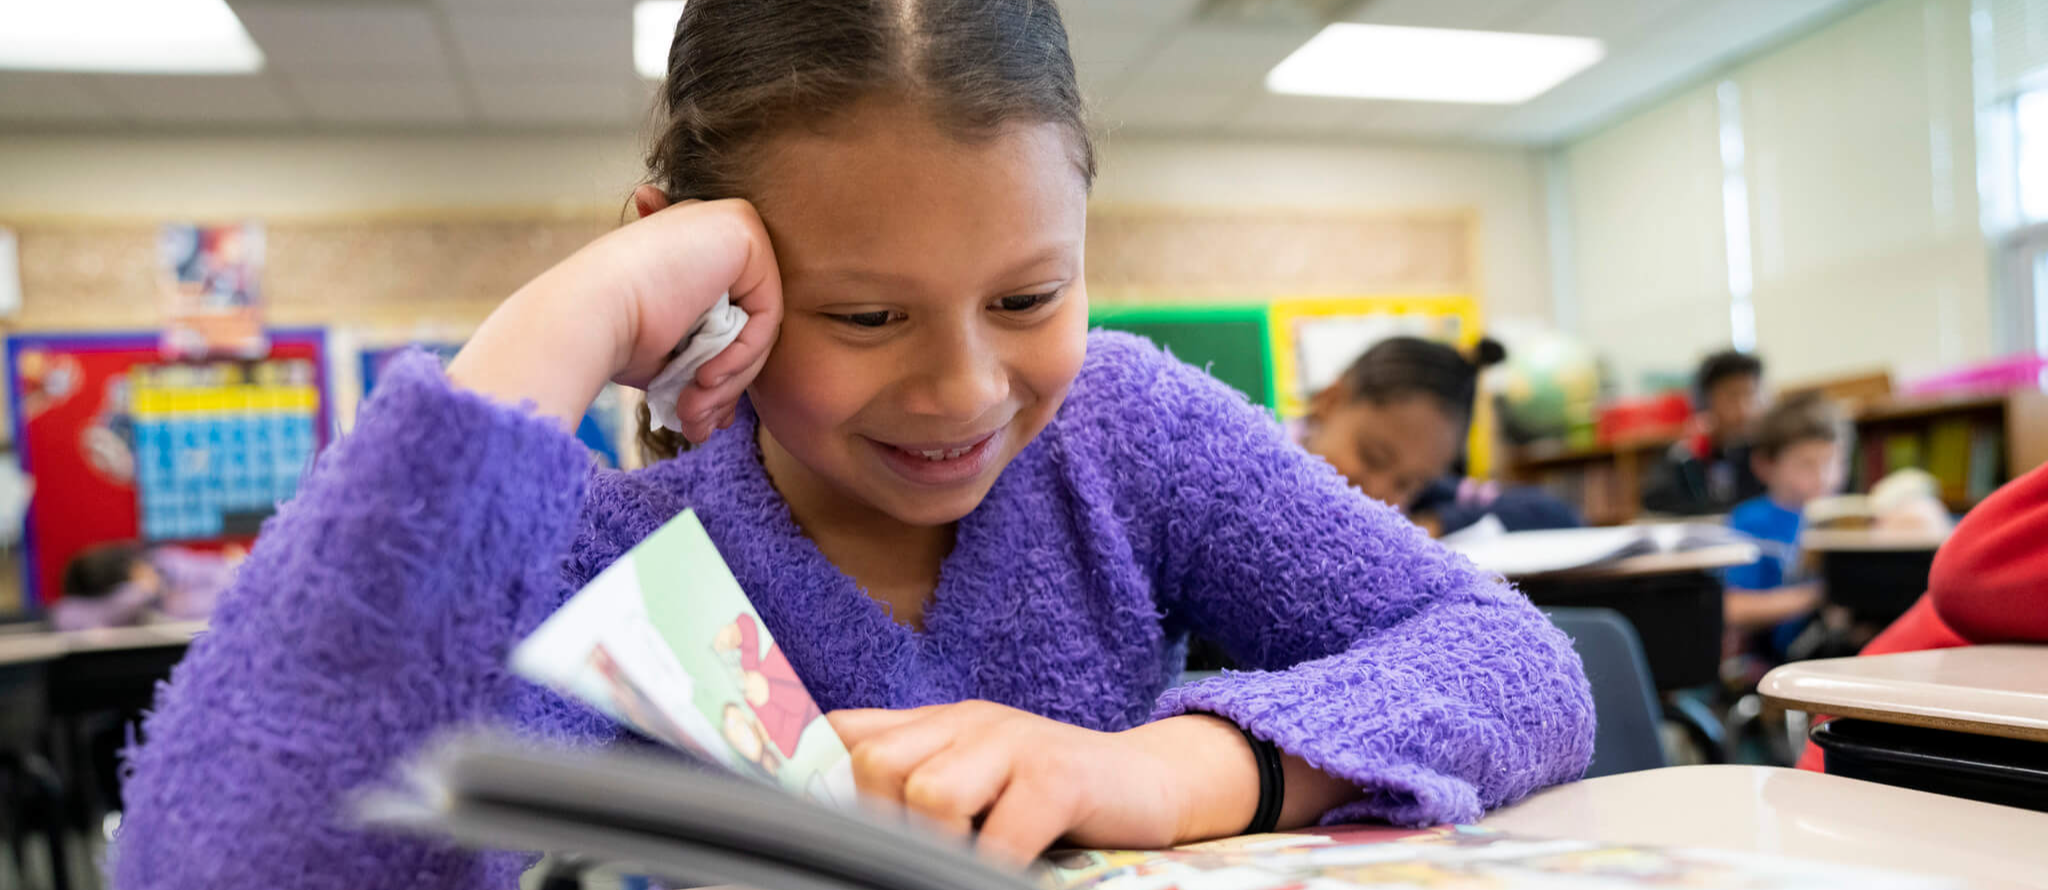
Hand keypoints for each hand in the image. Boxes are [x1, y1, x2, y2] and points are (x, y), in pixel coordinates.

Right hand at [447, 192, 782, 441]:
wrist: (585, 318)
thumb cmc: (613, 339)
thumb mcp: (670, 354)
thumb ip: (704, 365)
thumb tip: (725, 414)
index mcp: (689, 247)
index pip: (730, 316)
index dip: (717, 371)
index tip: (690, 416)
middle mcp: (711, 228)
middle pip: (747, 321)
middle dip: (724, 384)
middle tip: (695, 424)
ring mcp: (729, 223)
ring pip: (759, 323)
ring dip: (729, 380)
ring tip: (693, 410)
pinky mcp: (744, 230)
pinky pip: (766, 313)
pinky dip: (741, 356)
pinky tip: (704, 377)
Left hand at [828, 702, 1259, 866]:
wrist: (1154, 783)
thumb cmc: (1052, 801)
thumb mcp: (975, 782)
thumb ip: (913, 786)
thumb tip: (833, 826)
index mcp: (937, 724)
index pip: (843, 730)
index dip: (802, 771)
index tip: (787, 817)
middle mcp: (968, 722)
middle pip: (874, 765)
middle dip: (880, 825)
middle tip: (914, 859)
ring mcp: (1015, 743)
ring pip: (928, 795)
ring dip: (937, 848)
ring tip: (967, 863)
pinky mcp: (1059, 778)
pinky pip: (1001, 835)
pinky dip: (992, 869)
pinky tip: (1002, 876)